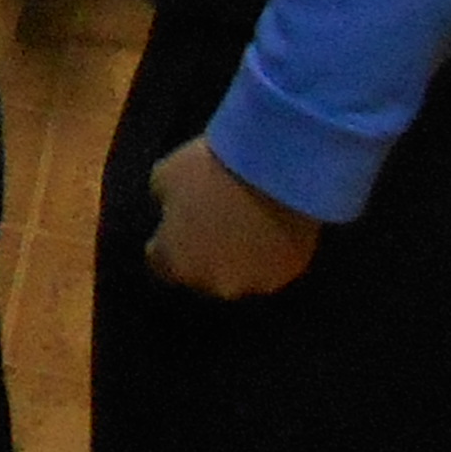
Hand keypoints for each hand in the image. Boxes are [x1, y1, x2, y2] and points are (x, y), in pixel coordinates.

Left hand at [143, 137, 320, 297]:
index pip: (160, 264)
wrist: (273, 168)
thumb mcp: (165, 176)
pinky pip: (273, 265)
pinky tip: (271, 224)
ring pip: (240, 273)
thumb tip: (174, 212)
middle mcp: (215, 283)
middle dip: (202, 252)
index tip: (174, 226)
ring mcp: (256, 282)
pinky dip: (269, 251)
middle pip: (201, 273)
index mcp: (177, 263)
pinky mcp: (290, 272)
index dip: (165, 244)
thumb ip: (164, 203)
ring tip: (244, 222)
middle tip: (212, 220)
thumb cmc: (210, 171)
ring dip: (238, 255)